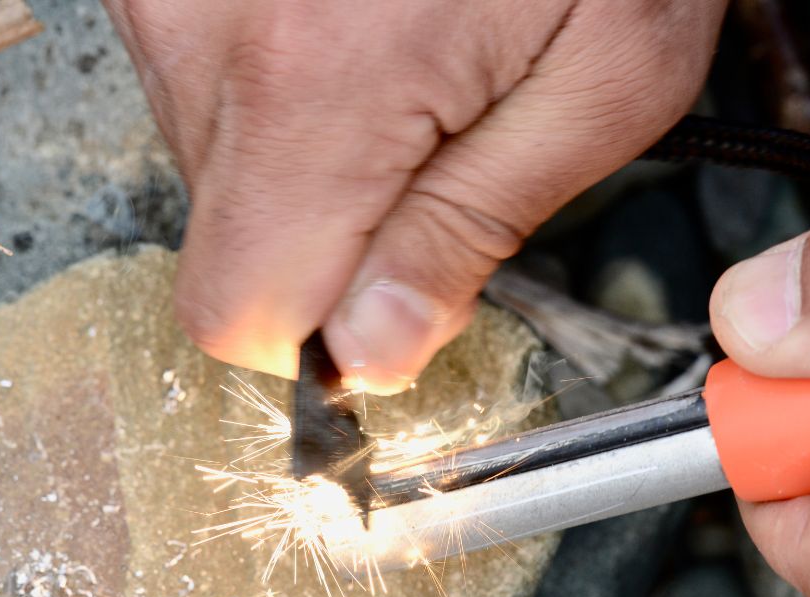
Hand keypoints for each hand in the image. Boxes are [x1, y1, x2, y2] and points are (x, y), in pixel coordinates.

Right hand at [103, 0, 724, 392]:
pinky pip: (210, 103)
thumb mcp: (599, 85)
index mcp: (316, 88)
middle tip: (432, 163)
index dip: (321, 343)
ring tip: (405, 78)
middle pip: (232, 255)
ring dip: (315, 173)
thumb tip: (373, 352)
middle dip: (334, 253)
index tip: (393, 310)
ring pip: (221, 183)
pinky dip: (286, 107)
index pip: (242, 313)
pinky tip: (357, 42)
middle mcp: (212, 32)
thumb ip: (467, 236)